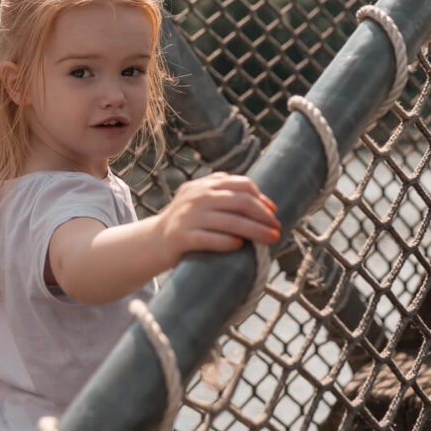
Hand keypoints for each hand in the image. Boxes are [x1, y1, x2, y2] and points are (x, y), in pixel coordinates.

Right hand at [153, 172, 279, 266]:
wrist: (153, 241)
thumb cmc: (185, 222)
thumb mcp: (198, 198)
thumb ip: (220, 190)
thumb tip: (256, 194)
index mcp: (204, 186)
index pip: (241, 184)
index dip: (261, 198)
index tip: (273, 212)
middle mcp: (197, 197)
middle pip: (240, 202)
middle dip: (263, 215)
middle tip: (277, 228)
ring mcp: (188, 217)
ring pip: (230, 222)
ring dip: (255, 231)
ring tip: (271, 239)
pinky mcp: (182, 237)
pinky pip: (210, 239)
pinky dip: (227, 242)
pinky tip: (240, 246)